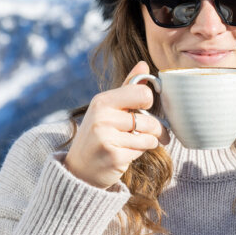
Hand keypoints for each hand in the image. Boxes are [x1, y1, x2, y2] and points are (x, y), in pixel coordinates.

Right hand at [63, 60, 168, 188]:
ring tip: (134, 144)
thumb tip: (144, 64)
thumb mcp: (108, 108)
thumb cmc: (98, 134)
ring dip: (148, 142)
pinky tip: (126, 154)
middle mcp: (102, 117)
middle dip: (155, 128)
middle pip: (150, 119)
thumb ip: (128, 87)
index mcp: (102, 101)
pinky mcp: (114, 156)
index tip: (145, 108)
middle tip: (154, 133)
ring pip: (149, 136)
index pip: (143, 93)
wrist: (80, 169)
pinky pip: (142, 150)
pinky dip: (139, 153)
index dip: (148, 102)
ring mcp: (106, 137)